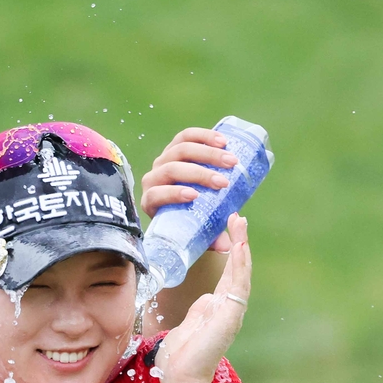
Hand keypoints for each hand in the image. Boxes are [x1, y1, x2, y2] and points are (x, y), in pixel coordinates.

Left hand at [141, 127, 240, 252]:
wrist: (181, 200)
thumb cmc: (186, 219)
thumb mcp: (194, 230)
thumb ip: (209, 238)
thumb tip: (227, 246)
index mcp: (151, 201)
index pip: (156, 194)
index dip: (172, 194)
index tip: (195, 197)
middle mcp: (153, 178)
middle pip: (172, 169)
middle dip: (199, 174)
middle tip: (224, 182)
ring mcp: (163, 159)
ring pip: (180, 150)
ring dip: (207, 154)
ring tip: (231, 161)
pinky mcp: (174, 146)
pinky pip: (186, 136)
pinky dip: (204, 136)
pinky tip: (223, 141)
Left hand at [156, 213, 250, 382]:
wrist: (180, 378)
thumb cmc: (179, 357)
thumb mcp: (187, 324)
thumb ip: (197, 311)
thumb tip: (202, 300)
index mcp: (217, 308)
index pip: (227, 274)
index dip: (231, 252)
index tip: (229, 229)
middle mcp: (228, 307)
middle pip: (238, 268)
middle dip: (239, 241)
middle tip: (238, 216)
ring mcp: (232, 311)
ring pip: (242, 272)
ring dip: (242, 246)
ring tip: (240, 222)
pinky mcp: (231, 315)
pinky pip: (239, 284)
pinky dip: (240, 264)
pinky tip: (240, 245)